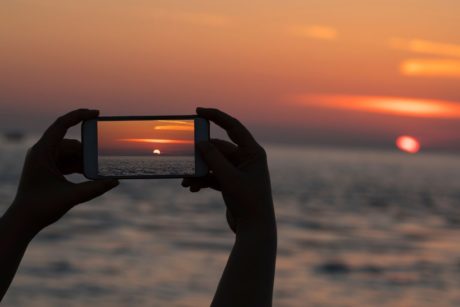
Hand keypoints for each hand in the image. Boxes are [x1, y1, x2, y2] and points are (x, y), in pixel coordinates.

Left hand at [7, 109, 118, 233]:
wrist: (23, 221)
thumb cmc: (41, 208)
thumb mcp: (72, 196)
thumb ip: (95, 188)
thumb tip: (115, 181)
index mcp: (42, 152)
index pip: (61, 124)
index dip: (79, 115)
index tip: (97, 113)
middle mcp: (42, 152)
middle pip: (70, 142)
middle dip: (87, 151)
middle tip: (102, 159)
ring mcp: (44, 160)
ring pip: (70, 152)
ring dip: (84, 160)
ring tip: (96, 171)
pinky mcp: (48, 168)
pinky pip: (67, 160)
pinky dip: (79, 166)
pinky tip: (89, 175)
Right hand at [182, 108, 274, 232]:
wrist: (254, 229)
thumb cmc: (248, 202)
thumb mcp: (229, 178)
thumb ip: (214, 158)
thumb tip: (200, 142)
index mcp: (252, 152)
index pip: (233, 127)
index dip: (216, 116)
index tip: (198, 111)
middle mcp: (246, 159)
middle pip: (218, 148)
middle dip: (201, 155)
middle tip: (184, 158)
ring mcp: (238, 171)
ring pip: (213, 163)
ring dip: (199, 170)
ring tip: (186, 181)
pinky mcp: (231, 183)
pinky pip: (213, 176)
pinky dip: (202, 180)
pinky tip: (192, 188)